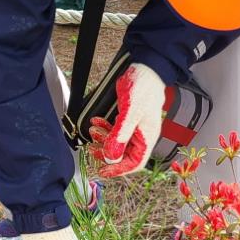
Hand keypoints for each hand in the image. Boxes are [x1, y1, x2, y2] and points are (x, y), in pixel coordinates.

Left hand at [88, 63, 164, 177]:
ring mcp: (135, 127)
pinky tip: (96, 121)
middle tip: (92, 151)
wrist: (146, 68)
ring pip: (118, 142)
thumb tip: (111, 155)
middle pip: (124, 154)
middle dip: (107, 154)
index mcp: (147, 137)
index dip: (119, 169)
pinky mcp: (127, 118)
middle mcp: (142, 135)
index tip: (103, 170)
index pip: (135, 163)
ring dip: (104, 140)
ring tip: (92, 133)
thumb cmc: (144, 88)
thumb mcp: (131, 112)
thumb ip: (120, 134)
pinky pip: (115, 130)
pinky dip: (104, 129)